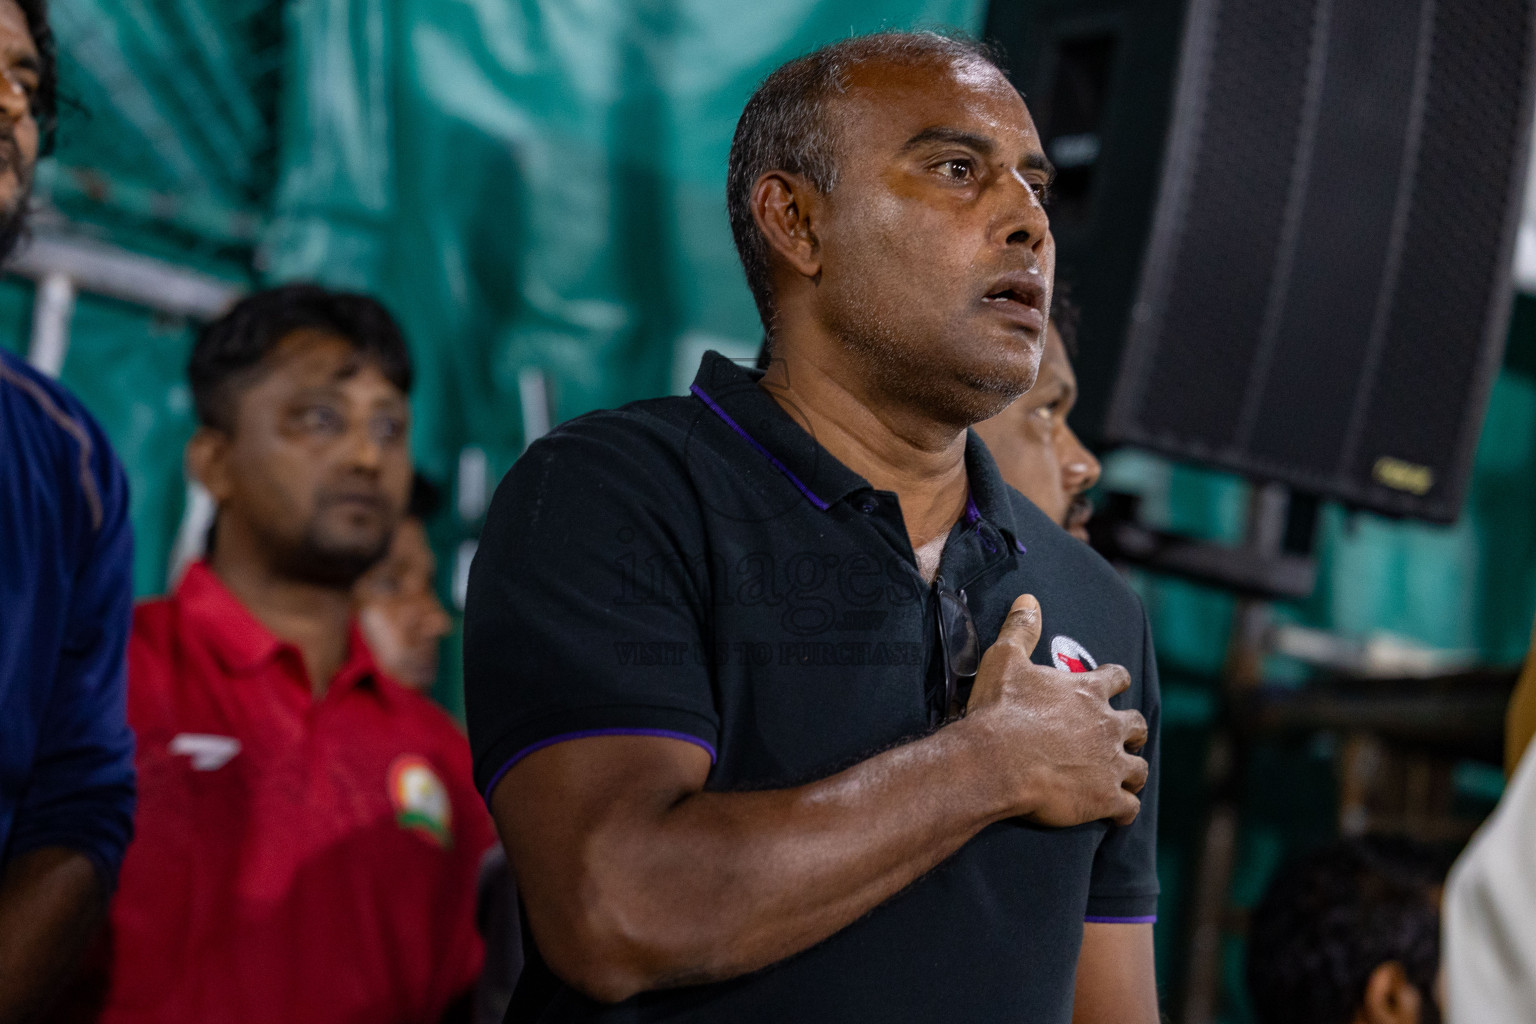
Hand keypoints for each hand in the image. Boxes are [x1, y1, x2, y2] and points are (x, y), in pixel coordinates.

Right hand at [963, 594, 1148, 826]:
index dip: (1114, 682)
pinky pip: (1129, 808)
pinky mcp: (1105, 798)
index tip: (1110, 686)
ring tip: (1121, 778)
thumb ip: (1021, 628)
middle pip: (1136, 725)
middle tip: (1116, 737)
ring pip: (1138, 769)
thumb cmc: (1000, 710)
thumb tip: (1029, 598)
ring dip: (1130, 772)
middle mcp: (1107, 726)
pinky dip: (1124, 809)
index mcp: (1088, 691)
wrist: (996, 761)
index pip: (1117, 678)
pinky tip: (1115, 812)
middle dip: (1129, 731)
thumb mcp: (1004, 659)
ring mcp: (1110, 764)